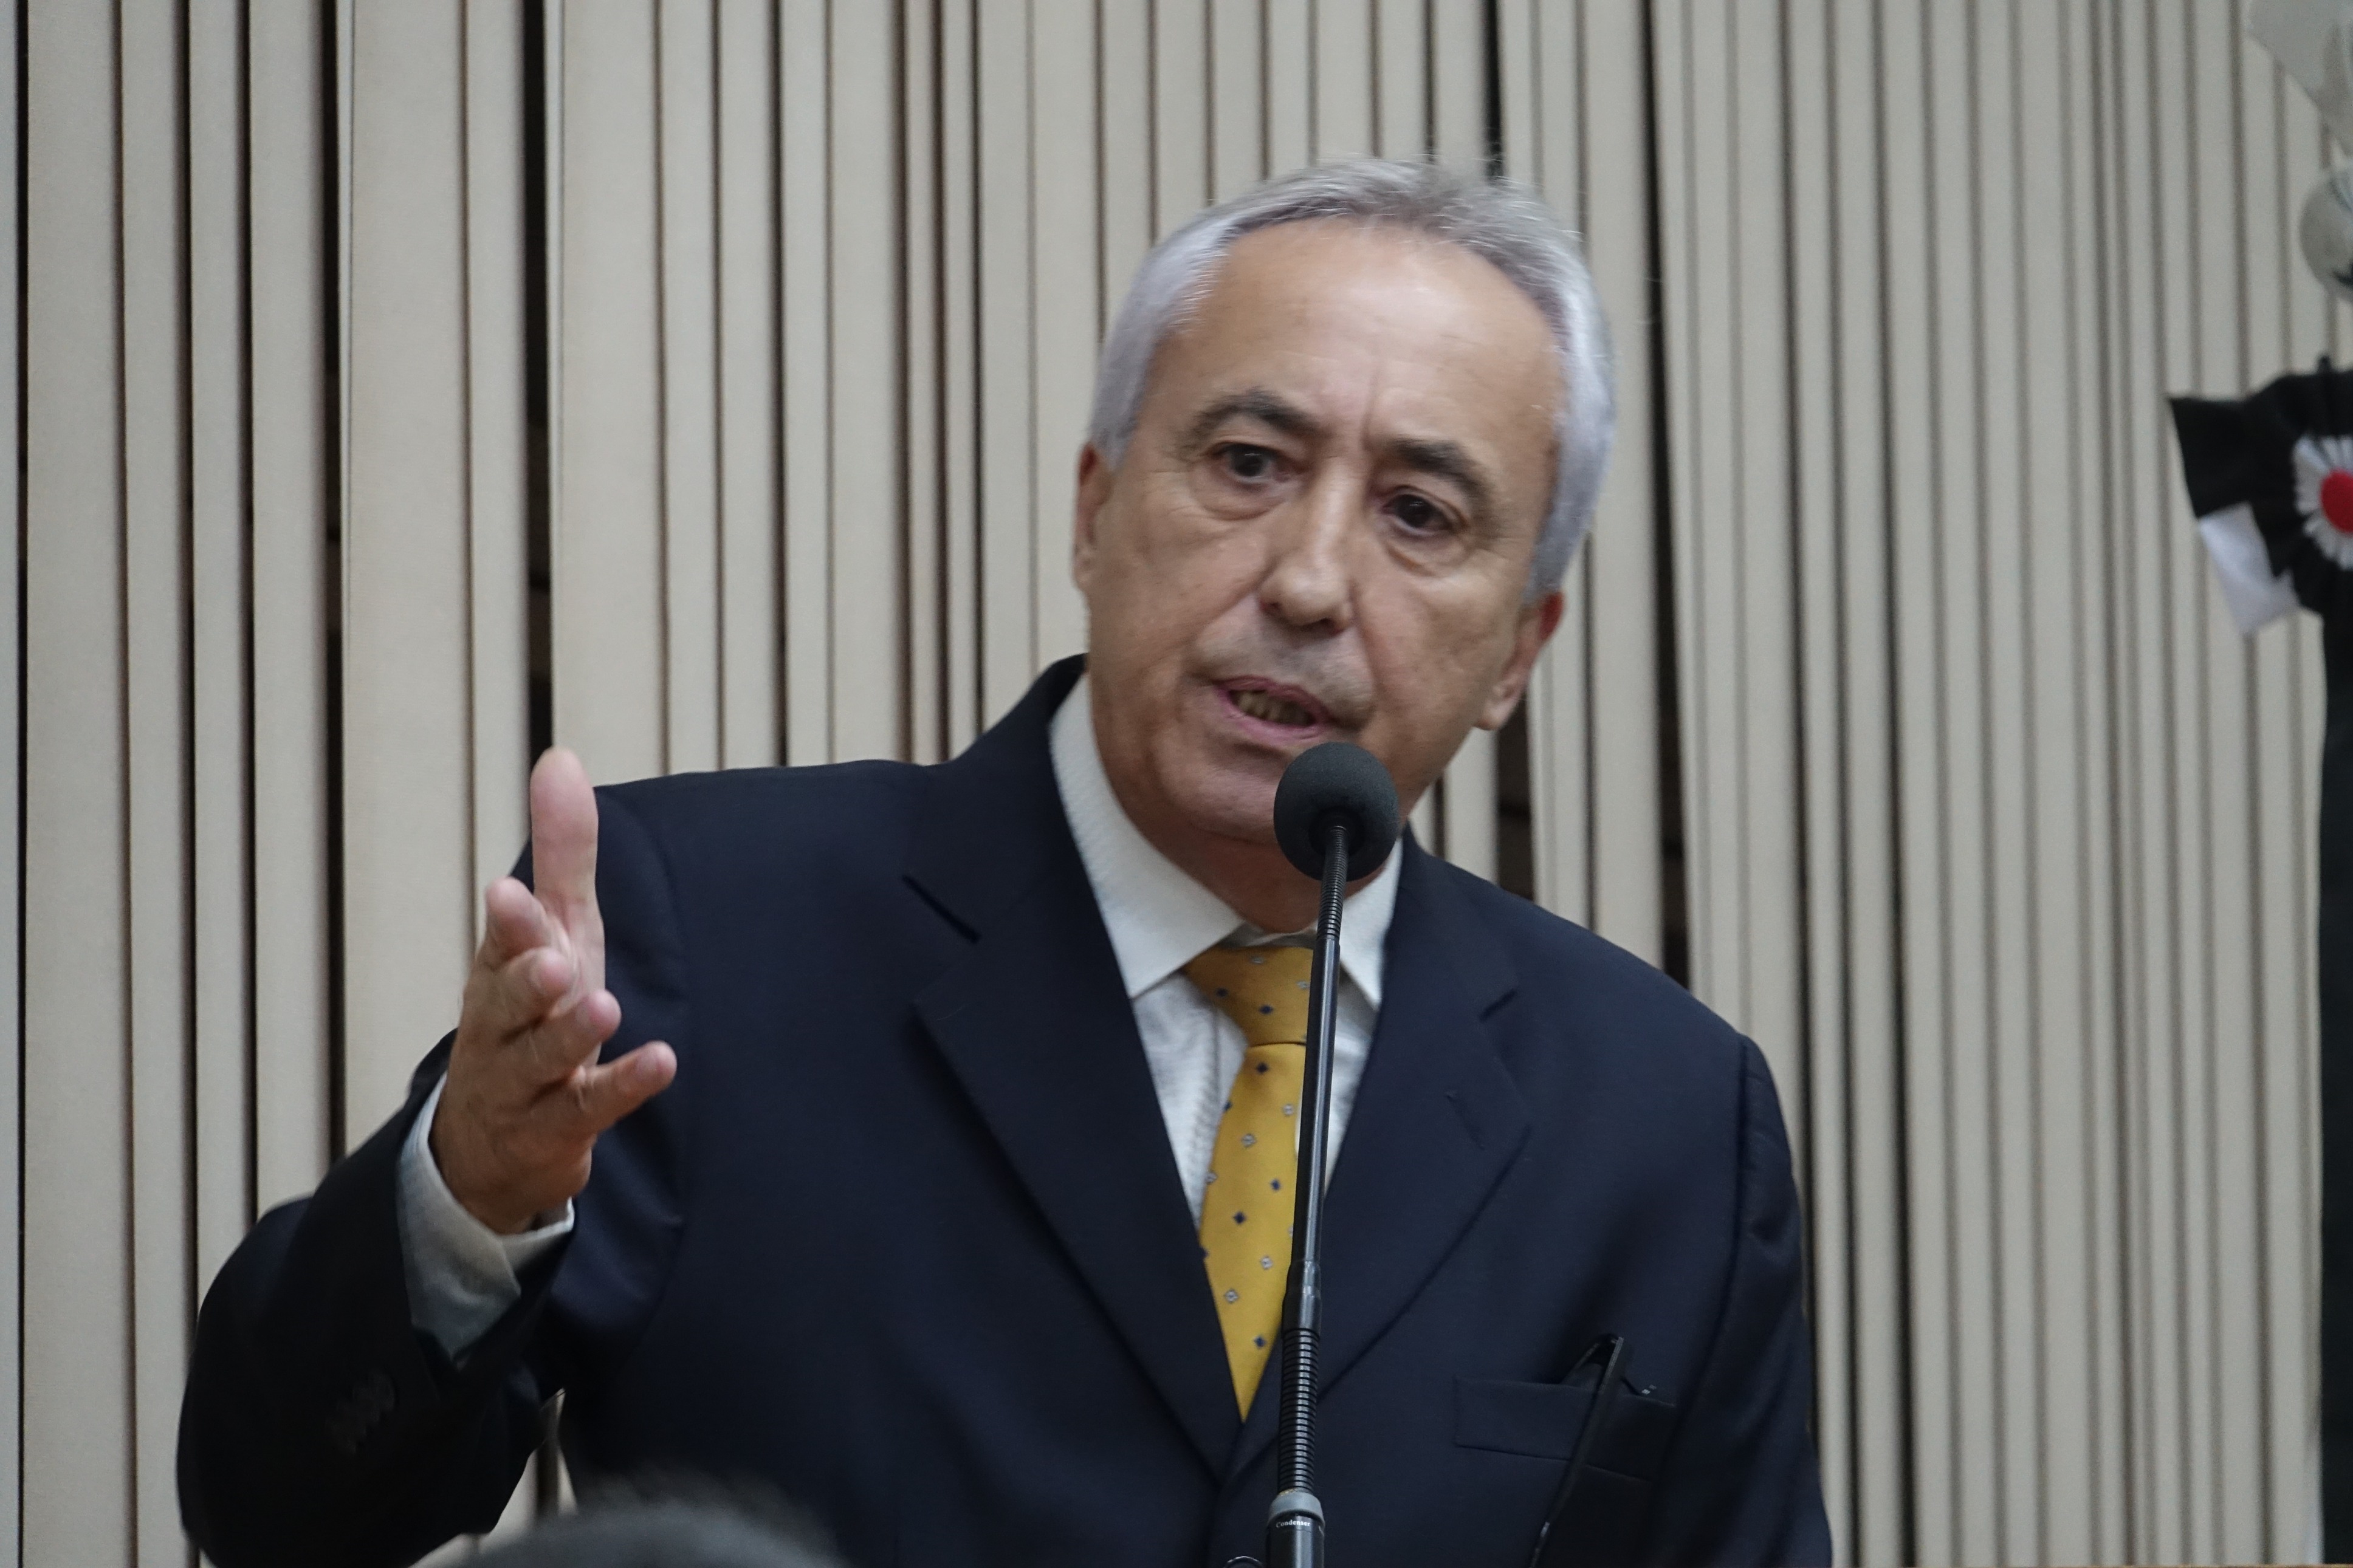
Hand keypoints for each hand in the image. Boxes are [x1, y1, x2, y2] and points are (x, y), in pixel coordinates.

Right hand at [430, 747, 677, 1234]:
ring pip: (537, 1060)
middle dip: (525, 980)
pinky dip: (621, 1086)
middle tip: (552, 958)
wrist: (492, 1142)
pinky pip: (586, 1110)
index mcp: (498, 972)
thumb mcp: (552, 931)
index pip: (501, 943)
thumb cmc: (530, 1014)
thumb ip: (562, 854)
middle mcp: (500, 1027)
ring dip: (567, 1035)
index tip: (509, 892)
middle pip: (506, 1003)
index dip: (508, 923)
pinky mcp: (553, 1132)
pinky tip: (659, 1061)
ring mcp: (521, 1085)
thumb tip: (561, 758)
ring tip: (602, 1006)